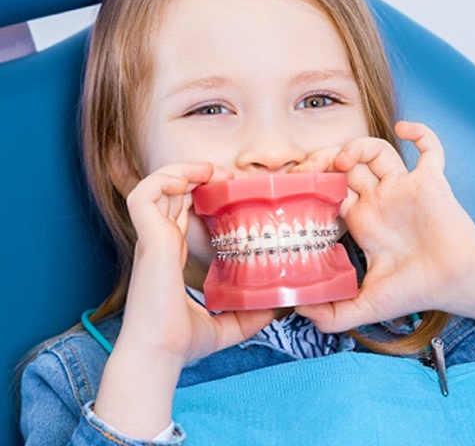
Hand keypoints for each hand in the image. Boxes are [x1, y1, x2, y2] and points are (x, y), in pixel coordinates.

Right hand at [95, 162, 273, 437]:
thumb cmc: (180, 343)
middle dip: (195, 177)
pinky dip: (164, 180)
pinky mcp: (148, 238)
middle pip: (170, 194)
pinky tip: (191, 181)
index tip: (226, 192)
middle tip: (224, 176)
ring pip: (155, 186)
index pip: (180, 213)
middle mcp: (158, 242)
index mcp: (170, 256)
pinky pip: (144, 195)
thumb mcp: (225, 325)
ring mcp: (151, 238)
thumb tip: (278, 310)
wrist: (159, 355)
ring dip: (181, 171)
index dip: (198, 196)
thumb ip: (249, 315)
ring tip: (210, 171)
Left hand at [295, 122, 474, 331]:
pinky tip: (406, 129)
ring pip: (378, 152)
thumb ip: (334, 314)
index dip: (312, 183)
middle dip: (326, 160)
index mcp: (363, 219)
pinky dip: (421, 133)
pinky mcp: (431, 182)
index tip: (296, 184)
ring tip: (344, 160)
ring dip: (359, 146)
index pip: (330, 190)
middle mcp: (380, 199)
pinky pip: (430, 149)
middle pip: (347, 166)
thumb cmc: (417, 291)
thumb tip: (298, 311)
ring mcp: (404, 188)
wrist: (458, 285)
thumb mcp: (368, 305)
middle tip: (310, 166)